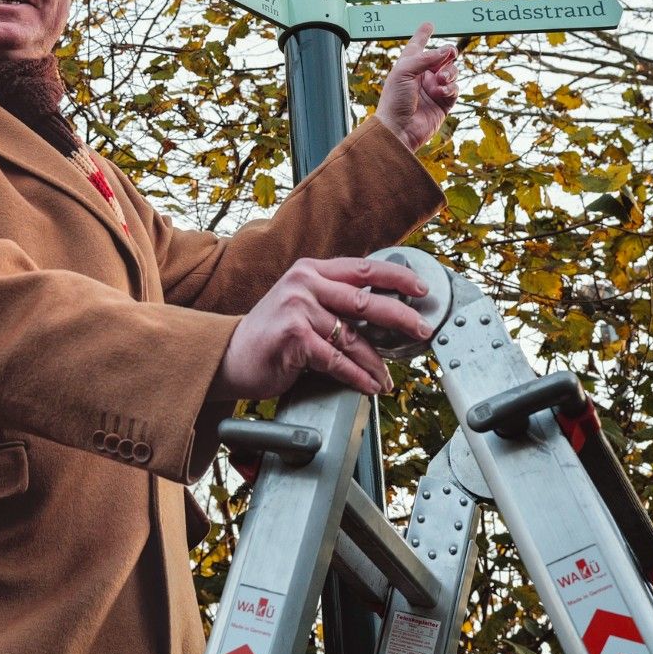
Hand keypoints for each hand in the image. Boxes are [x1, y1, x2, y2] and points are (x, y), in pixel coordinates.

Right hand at [208, 256, 434, 399]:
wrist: (230, 355)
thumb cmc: (271, 334)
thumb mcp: (302, 303)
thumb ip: (334, 299)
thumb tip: (382, 311)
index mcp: (312, 270)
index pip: (363, 267)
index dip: (396, 277)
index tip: (421, 288)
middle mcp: (305, 284)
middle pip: (364, 299)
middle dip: (400, 317)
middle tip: (422, 330)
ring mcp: (298, 309)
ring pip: (352, 336)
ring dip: (376, 362)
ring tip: (388, 377)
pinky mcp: (293, 338)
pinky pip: (336, 360)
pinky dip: (356, 376)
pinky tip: (368, 386)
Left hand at [376, 22, 459, 151]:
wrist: (399, 129)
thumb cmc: (394, 100)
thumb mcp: (403, 72)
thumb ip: (425, 58)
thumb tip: (446, 51)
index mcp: (409, 66)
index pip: (417, 46)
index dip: (423, 35)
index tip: (429, 24)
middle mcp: (422, 76)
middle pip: (442, 57)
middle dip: (448, 53)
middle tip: (449, 54)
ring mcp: (434, 89)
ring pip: (452, 72)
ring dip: (449, 72)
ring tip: (440, 79)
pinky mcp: (443, 103)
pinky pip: (454, 89)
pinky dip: (450, 88)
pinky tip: (441, 92)